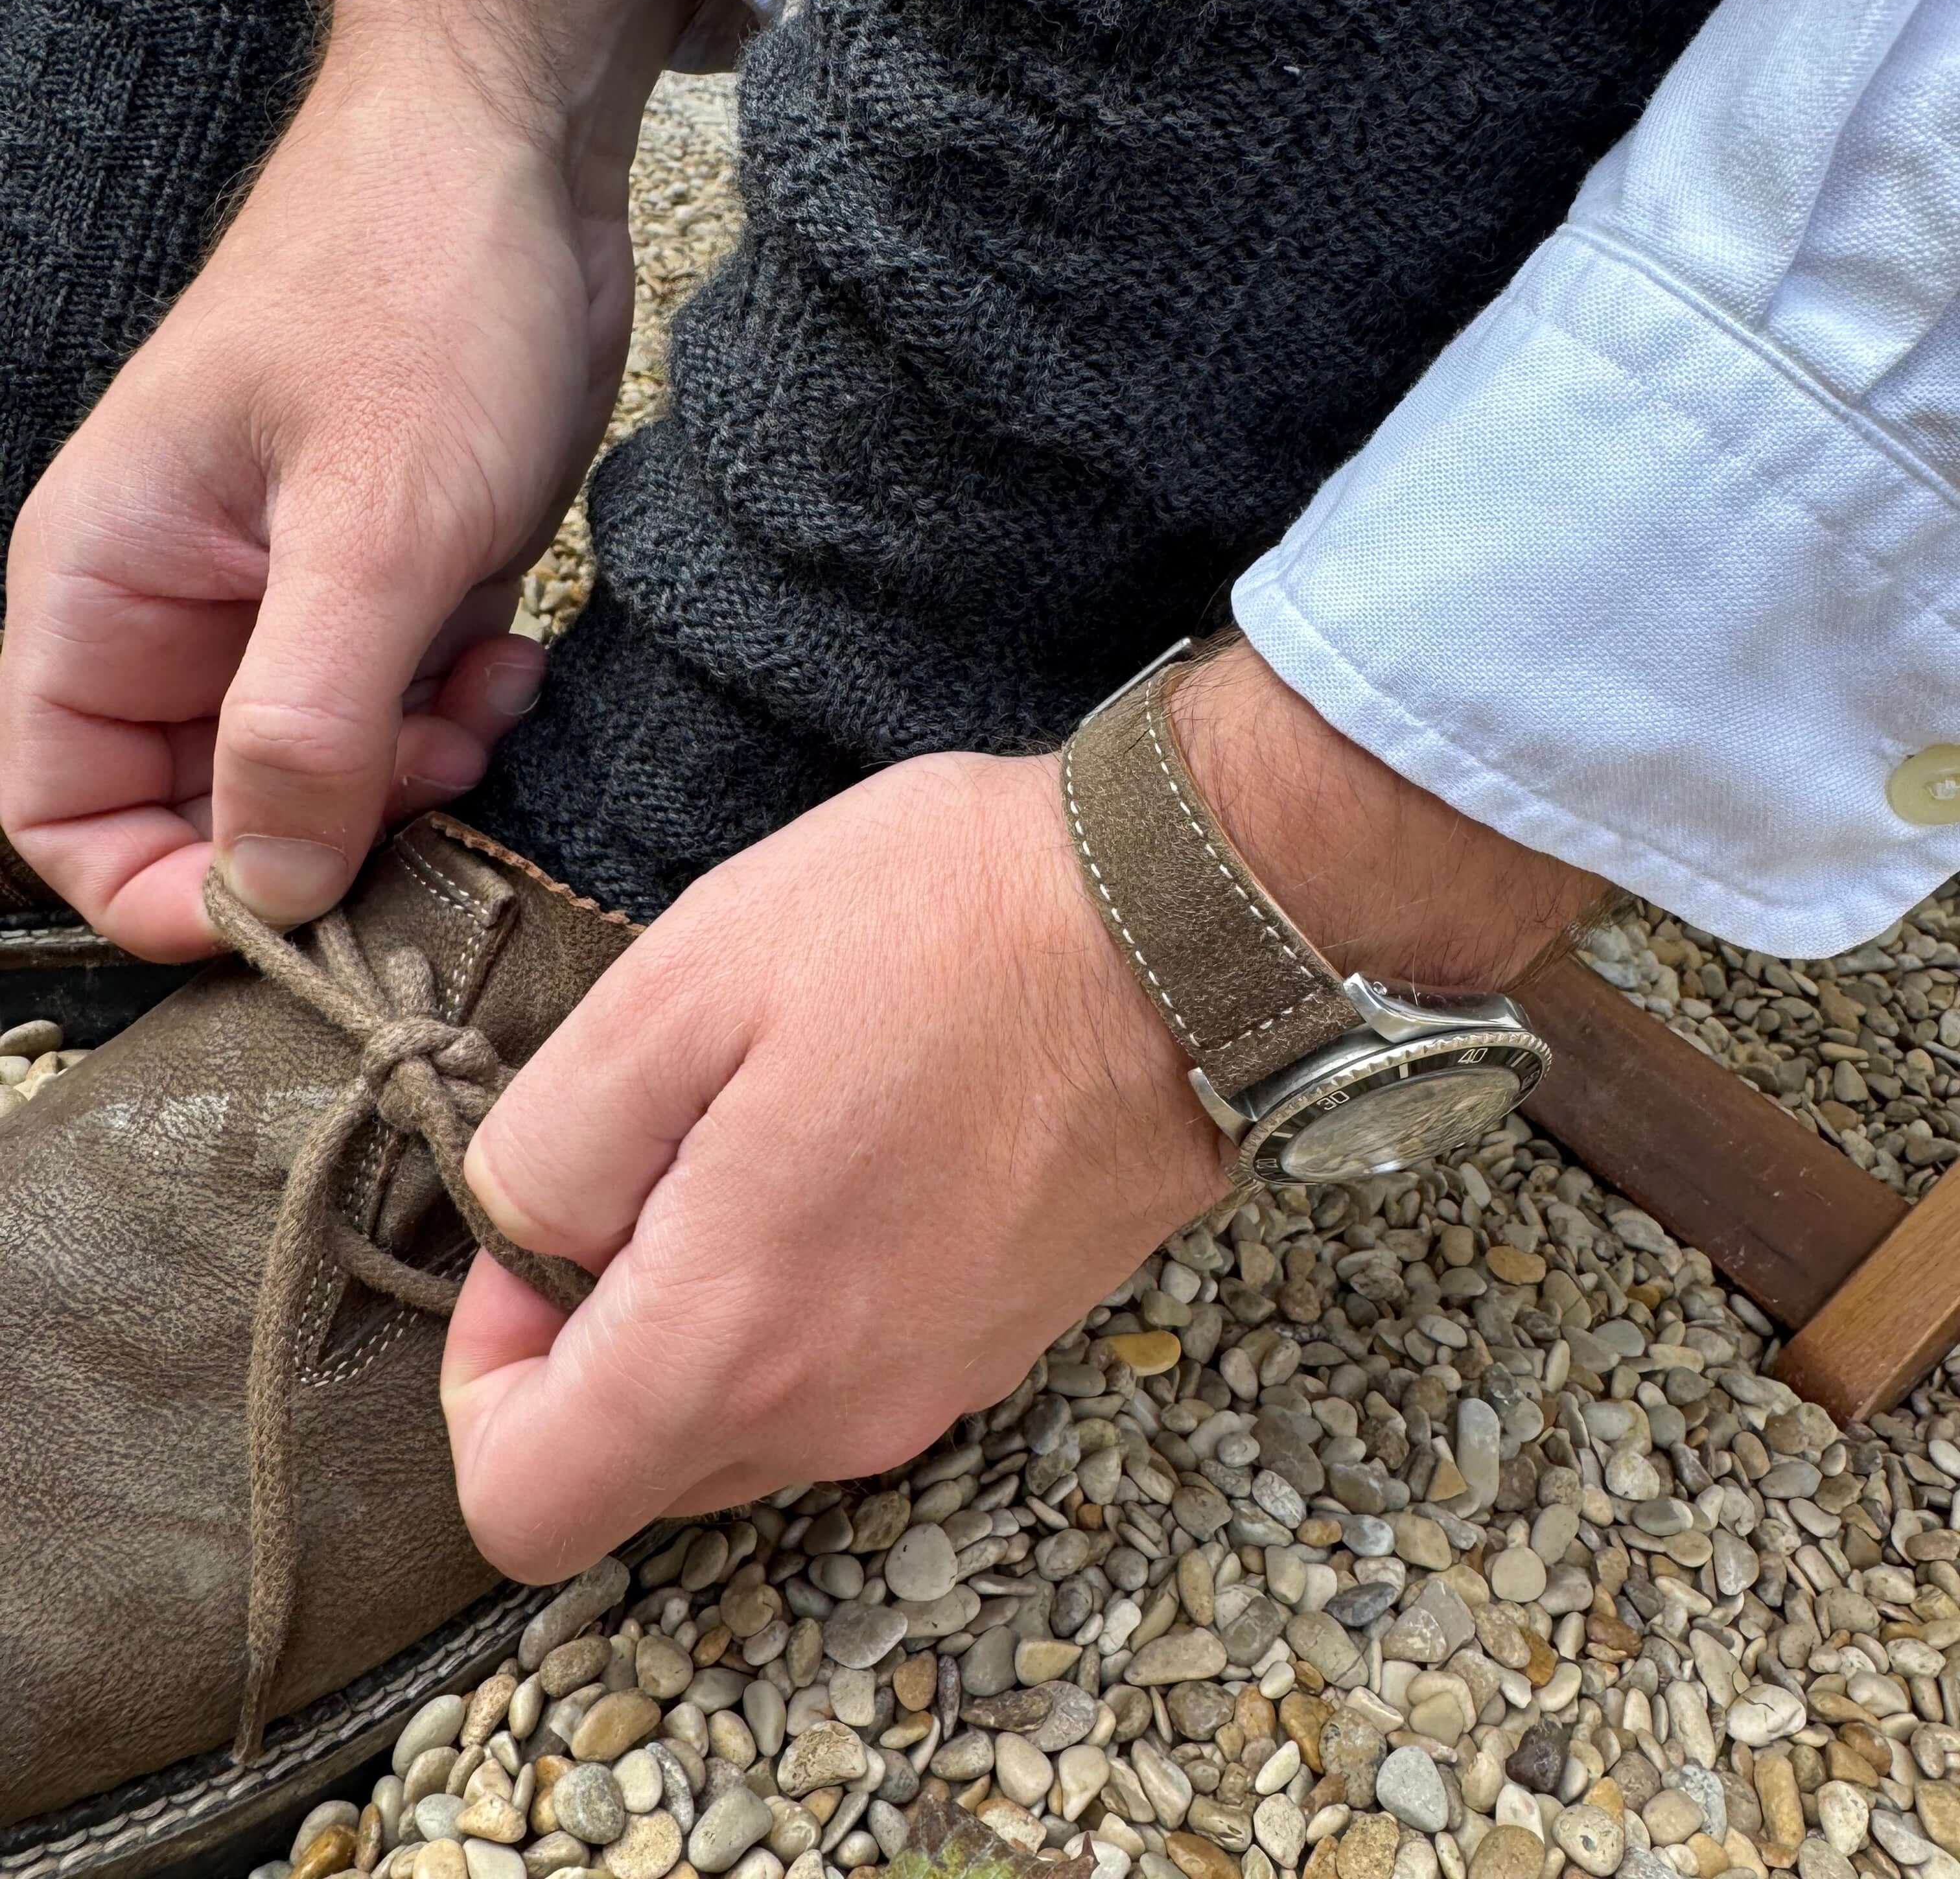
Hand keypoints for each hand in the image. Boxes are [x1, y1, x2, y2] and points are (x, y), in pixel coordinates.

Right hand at [0, 0, 704, 960]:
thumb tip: (271, 885)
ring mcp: (278, 608)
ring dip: (409, 775)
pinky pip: (396, 719)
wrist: (511, 179)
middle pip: (205, 813)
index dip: (162, 891)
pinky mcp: (375, 598)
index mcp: (103, 590)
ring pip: (317, 777)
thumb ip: (306, 722)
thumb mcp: (370, 530)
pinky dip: (455, 719)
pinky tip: (510, 658)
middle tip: (428, 772)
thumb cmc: (418, 301)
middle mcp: (174, 614)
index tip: (296, 905)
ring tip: (479, 698)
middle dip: (325, 829)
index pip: (61, 814)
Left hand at [444, 641, 1601, 1582]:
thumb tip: (519, 1240)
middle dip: (599, 1336)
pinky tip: (853, 1144)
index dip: (483, 1379)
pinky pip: (850, 1370)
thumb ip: (549, 1144)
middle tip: (650, 1152)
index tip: (533, 1238)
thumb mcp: (684, 981)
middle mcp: (839, 1410)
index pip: (528, 1503)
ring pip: (748, 1419)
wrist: (1186, 927)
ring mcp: (938, 1387)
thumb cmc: (939, 927)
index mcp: (736, 1340)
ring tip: (760, 1128)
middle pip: (641, 1464)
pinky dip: (808, 1297)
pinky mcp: (1004, 1342)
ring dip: (709, 1310)